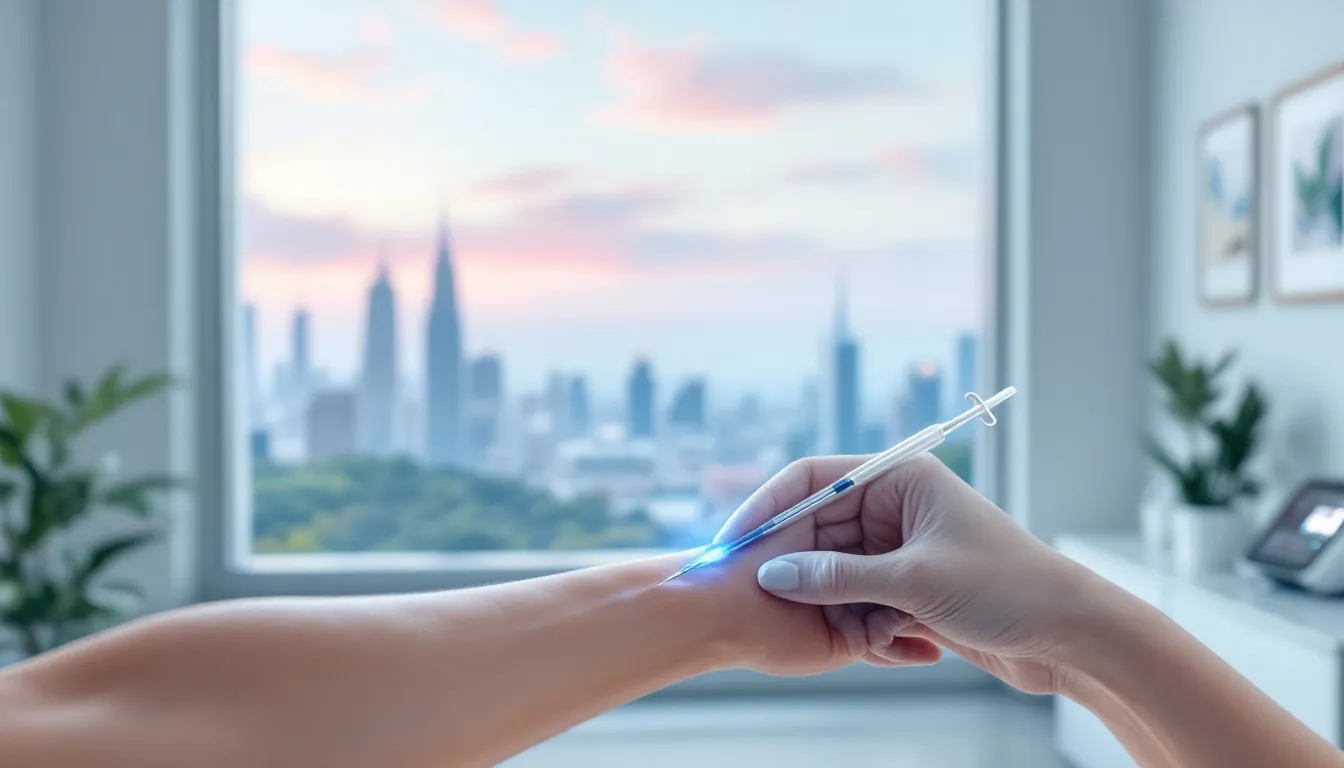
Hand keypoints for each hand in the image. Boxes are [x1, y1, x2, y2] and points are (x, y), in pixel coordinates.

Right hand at [714, 455, 1103, 693]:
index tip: (735, 542)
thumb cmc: (1007, 588)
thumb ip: (838, 578)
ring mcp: (900, 548)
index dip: (769, 508)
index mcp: (900, 479)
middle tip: (760, 599)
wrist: (1071, 636)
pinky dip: (859, 624)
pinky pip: (859, 600)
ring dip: (831, 605)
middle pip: (817, 528)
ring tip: (839, 633)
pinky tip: (878, 647)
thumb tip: (774, 574)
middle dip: (794, 565)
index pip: (812, 478)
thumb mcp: (915, 581)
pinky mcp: (908, 587)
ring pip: (835, 571)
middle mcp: (895, 507)